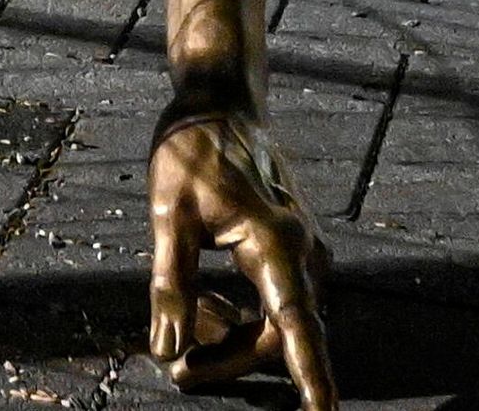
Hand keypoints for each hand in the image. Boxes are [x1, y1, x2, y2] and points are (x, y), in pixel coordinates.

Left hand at [149, 108, 337, 402]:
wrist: (219, 103)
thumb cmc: (191, 151)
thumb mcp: (167, 215)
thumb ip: (171, 285)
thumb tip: (166, 348)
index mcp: (276, 243)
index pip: (296, 326)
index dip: (312, 375)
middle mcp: (302, 252)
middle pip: (276, 334)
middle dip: (229, 356)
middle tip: (178, 369)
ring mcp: (302, 249)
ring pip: (274, 320)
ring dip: (231, 334)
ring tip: (183, 324)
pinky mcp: (292, 247)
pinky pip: (272, 299)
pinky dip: (238, 311)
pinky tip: (203, 302)